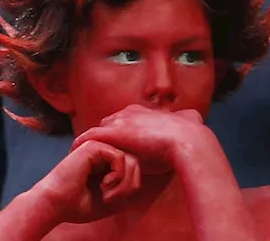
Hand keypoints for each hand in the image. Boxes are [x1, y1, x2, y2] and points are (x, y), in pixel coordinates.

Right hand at [39, 139, 140, 222]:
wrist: (57, 204)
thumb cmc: (80, 204)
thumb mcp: (113, 198)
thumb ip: (127, 185)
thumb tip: (139, 175)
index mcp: (104, 163)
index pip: (133, 169)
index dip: (130, 187)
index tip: (115, 201)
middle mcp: (101, 152)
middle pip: (135, 164)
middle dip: (130, 185)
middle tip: (113, 199)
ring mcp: (97, 147)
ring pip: (130, 160)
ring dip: (124, 183)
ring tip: (109, 195)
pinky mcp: (93, 146)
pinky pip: (120, 157)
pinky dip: (117, 175)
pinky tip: (104, 185)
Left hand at [72, 105, 209, 174]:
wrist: (188, 141)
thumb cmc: (191, 137)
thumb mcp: (189, 123)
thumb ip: (187, 119)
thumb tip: (194, 119)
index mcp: (145, 111)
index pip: (124, 120)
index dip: (120, 133)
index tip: (117, 146)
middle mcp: (130, 112)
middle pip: (108, 123)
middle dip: (105, 137)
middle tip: (99, 154)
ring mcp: (120, 121)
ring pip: (98, 130)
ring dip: (93, 142)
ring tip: (85, 156)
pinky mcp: (113, 133)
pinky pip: (89, 137)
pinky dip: (81, 144)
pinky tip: (75, 153)